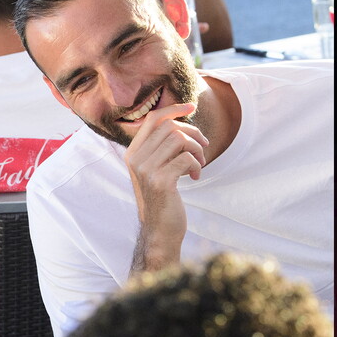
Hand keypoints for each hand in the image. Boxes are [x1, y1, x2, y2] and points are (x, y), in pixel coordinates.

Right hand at [124, 102, 208, 272]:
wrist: (160, 230)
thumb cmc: (163, 197)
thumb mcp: (156, 169)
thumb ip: (160, 147)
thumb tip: (179, 120)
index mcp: (132, 153)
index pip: (152, 119)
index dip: (174, 109)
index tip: (192, 106)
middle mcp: (135, 159)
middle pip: (170, 127)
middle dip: (193, 133)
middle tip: (204, 147)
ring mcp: (146, 170)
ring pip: (179, 140)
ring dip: (197, 150)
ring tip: (199, 164)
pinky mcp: (161, 182)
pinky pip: (187, 159)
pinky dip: (197, 165)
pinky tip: (195, 177)